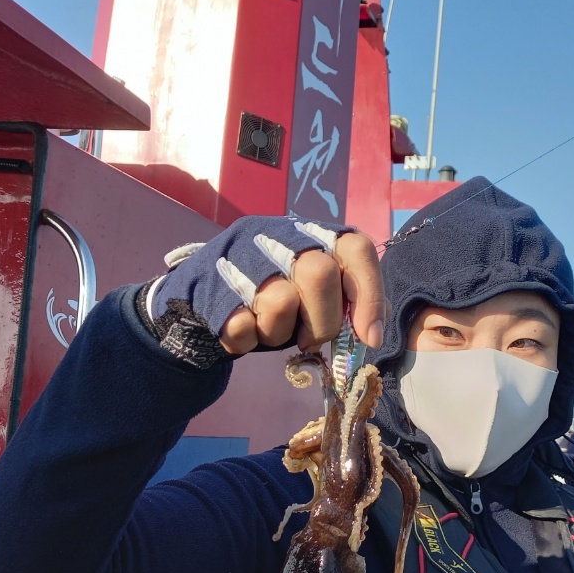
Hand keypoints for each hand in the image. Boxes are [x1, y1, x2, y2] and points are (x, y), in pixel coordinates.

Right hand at [151, 216, 384, 354]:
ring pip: (280, 302)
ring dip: (280, 332)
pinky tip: (245, 330)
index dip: (369, 295)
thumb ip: (345, 300)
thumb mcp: (314, 292)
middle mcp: (277, 236)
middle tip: (309, 338)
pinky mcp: (212, 288)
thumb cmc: (274, 297)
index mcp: (310, 233)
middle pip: (320, 273)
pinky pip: (244, 326)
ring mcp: (241, 258)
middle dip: (323, 322)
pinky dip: (250, 339)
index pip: (355, 248)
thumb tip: (370, 333)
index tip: (368, 337)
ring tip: (271, 328)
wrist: (203, 297)